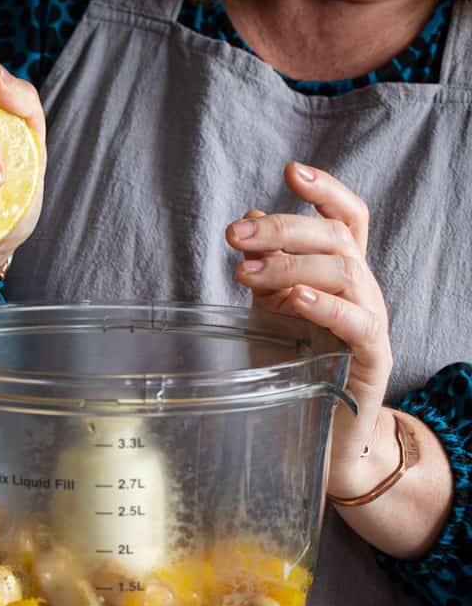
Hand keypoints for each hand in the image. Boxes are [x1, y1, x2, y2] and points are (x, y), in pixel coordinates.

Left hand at [226, 162, 393, 497]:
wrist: (323, 434)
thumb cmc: (295, 370)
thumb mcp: (269, 313)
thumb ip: (264, 272)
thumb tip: (248, 220)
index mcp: (339, 275)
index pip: (346, 219)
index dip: (325, 191)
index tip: (290, 171)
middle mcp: (361, 290)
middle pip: (336, 238)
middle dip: (283, 229)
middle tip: (233, 236)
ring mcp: (371, 322)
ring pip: (345, 271)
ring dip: (291, 264)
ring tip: (245, 272)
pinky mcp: (372, 359)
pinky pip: (358, 322)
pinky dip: (325, 304)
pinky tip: (294, 298)